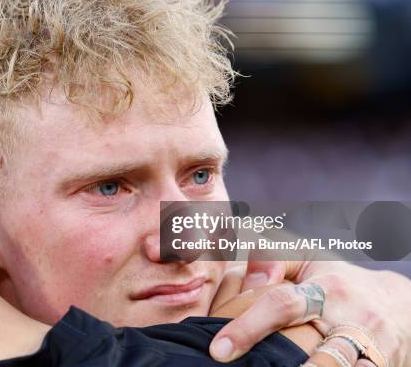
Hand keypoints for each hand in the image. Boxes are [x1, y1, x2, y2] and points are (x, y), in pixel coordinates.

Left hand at [209, 260, 410, 365]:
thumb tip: (248, 277)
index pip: (282, 305)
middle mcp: (352, 319)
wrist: (398, 304)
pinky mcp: (384, 366)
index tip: (219, 349)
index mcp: (326, 289)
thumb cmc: (338, 280)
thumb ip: (274, 257)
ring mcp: (371, 348)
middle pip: (318, 352)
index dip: (249, 327)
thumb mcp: (308, 260)